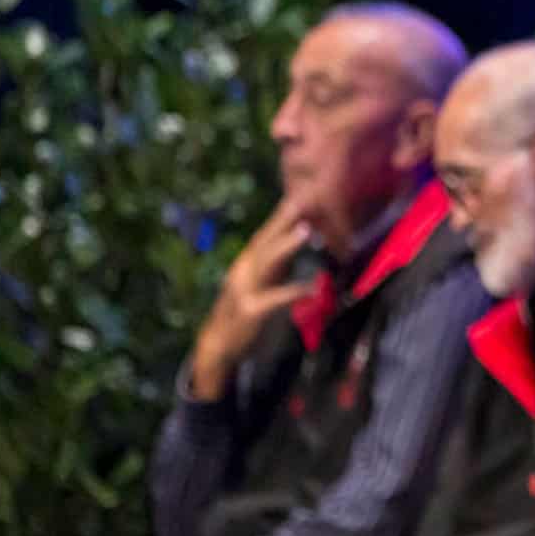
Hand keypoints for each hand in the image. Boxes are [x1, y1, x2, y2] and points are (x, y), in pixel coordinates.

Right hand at [190, 199, 319, 397]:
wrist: (220, 344)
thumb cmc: (250, 309)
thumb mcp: (266, 280)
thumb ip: (282, 261)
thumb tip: (304, 235)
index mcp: (249, 261)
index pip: (267, 232)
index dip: (283, 213)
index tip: (300, 192)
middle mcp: (244, 269)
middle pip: (266, 239)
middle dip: (284, 218)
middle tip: (303, 198)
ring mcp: (245, 288)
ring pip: (267, 262)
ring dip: (286, 245)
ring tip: (306, 230)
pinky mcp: (251, 310)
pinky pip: (276, 297)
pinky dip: (294, 291)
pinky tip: (314, 287)